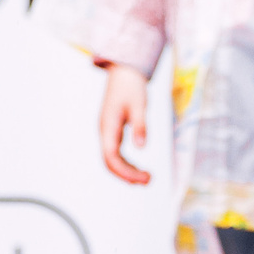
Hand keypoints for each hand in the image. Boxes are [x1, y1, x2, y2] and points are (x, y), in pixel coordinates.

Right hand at [96, 63, 151, 184]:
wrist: (124, 71)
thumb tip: (141, 148)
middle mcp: (105, 132)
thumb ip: (140, 126)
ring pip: (112, 160)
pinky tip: (138, 169)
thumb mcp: (140, 105)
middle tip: (148, 181)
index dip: (125, 171)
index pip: (111, 157)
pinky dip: (127, 163)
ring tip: (146, 178)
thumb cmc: (131, 86)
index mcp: (108, 126)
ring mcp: (108, 132)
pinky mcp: (113, 131)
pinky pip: (116, 153)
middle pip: (109, 162)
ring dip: (127, 171)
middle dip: (127, 175)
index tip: (142, 178)